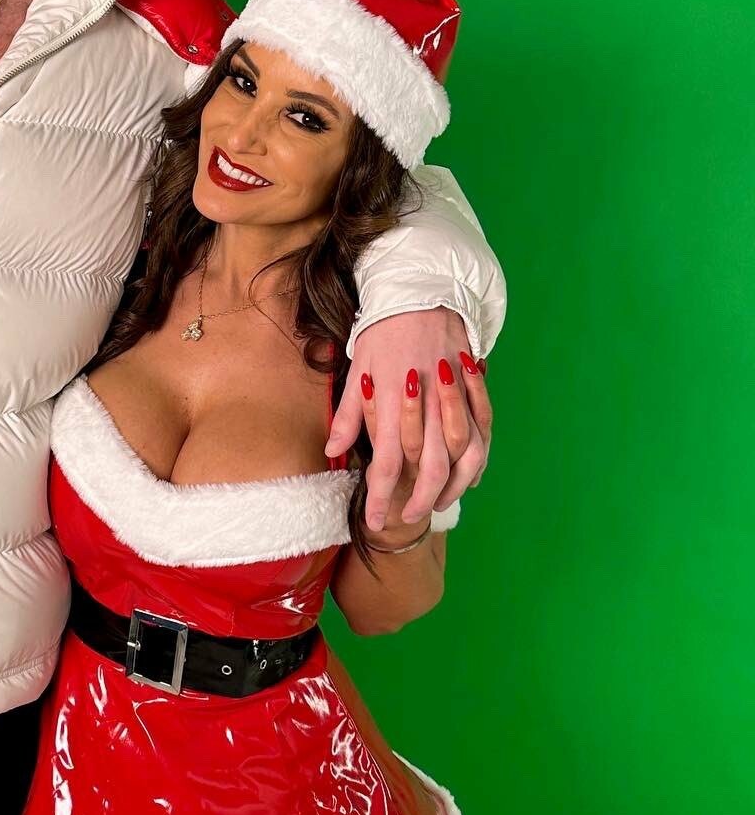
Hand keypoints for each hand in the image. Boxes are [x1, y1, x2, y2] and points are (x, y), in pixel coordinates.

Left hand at [325, 308, 492, 529]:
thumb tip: (331, 450)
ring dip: (453, 486)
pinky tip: (469, 477)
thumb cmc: (382, 331)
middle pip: (430, 466)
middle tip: (406, 520)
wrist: (420, 292)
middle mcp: (426, 403)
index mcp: (391, 401)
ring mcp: (453, 395)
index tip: (376, 521)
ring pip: (463, 454)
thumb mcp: (357, 370)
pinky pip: (483, 431)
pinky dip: (479, 458)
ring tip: (438, 504)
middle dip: (418, 499)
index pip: (388, 463)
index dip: (382, 497)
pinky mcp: (473, 387)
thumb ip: (350, 416)